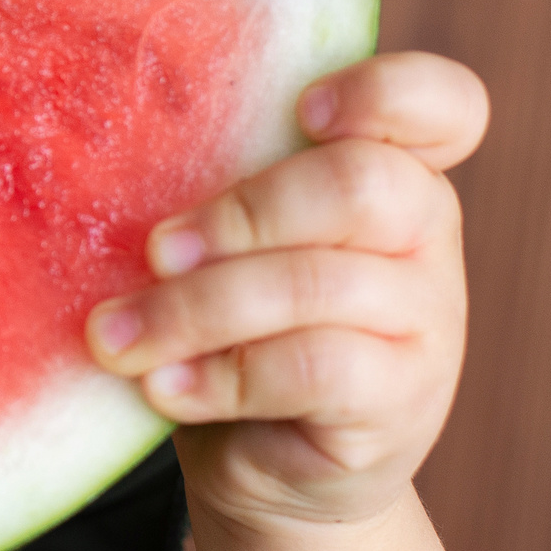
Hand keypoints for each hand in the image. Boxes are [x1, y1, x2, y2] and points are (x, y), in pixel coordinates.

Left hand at [84, 52, 486, 535]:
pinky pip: (312, 370)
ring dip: (195, 310)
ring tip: (117, 338)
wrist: (264, 457)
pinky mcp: (403, 401)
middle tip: (155, 252)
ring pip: (316, 285)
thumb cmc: (232, 316)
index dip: (382, 92)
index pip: (443, 102)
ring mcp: (427, 319)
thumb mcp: (228, 237)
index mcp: (392, 165)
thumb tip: (107, 146)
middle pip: (361, 184)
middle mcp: (426, 233)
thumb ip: (215, 182)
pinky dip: (221, 377)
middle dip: (240, 215)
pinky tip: (164, 386)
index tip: (302, 111)